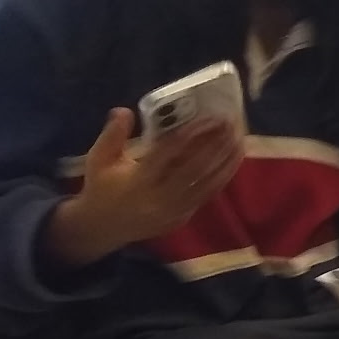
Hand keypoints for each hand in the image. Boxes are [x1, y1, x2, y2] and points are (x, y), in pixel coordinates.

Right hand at [47, 109, 242, 267]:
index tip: (208, 118)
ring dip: (225, 160)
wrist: (103, 228)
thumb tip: (124, 110)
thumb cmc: (102, 187)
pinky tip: (233, 160)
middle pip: (194, 169)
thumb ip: (112, 135)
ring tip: (239, 137)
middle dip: (215, 145)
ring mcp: (173, 210)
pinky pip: (207, 195)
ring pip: (206, 183)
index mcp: (137, 181)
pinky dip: (222, 176)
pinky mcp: (183, 217)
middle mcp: (158, 198)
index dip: (190, 135)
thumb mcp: (99, 159)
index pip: (168, 155)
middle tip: (230, 123)